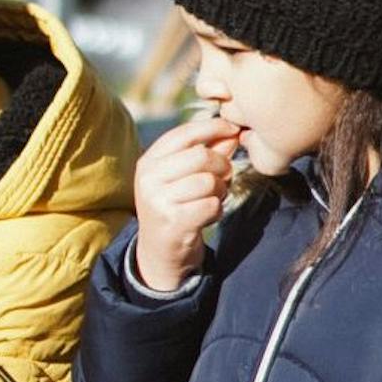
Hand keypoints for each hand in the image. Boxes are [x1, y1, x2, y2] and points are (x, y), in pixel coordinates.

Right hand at [132, 116, 239, 291]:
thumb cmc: (175, 208)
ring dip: (220, 190)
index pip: (184, 134)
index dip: (213, 128)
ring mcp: (159, 201)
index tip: (233, 129)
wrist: (160, 253)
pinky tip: (208, 215)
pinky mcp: (174, 222)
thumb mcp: (182, 178)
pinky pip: (211, 205)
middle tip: (224, 178)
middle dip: (221, 165)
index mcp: (148, 162)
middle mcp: (149, 179)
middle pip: (201, 156)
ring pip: (208, 181)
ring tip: (213, 198)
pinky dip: (217, 210)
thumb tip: (231, 133)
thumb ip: (206, 153)